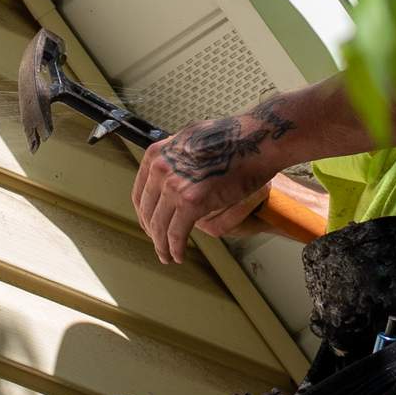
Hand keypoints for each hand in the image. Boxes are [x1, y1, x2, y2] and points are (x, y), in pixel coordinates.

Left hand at [133, 111, 275, 265]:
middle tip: (159, 245)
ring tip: (168, 256)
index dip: (144, 214)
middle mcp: (160, 169)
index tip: (149, 225)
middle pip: (148, 212)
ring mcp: (174, 185)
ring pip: (160, 226)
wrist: (255, 140)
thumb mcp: (191, 139)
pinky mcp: (191, 202)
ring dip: (162, 246)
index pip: (140, 193)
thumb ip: (177, 157)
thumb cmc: (232, 138)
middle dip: (152, 233)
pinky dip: (176, 248)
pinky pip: (177, 233)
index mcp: (157, 154)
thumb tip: (173, 168)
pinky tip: (178, 255)